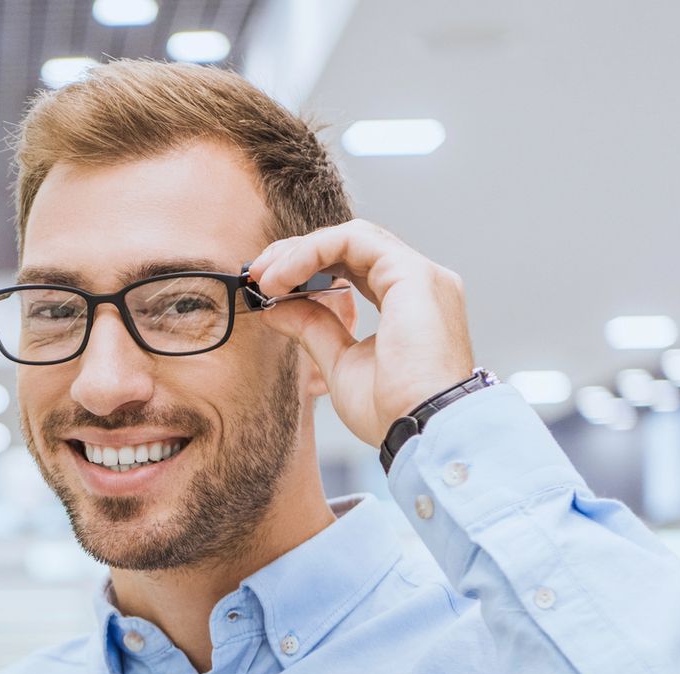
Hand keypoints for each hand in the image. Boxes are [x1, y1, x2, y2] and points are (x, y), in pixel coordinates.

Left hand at [247, 219, 476, 447]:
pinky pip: (353, 242)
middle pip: (351, 246)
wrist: (422, 430)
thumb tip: (276, 308)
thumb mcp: (340, 364)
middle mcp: (419, 282)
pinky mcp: (413, 274)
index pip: (353, 266)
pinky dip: (312, 252)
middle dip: (298, 254)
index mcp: (408, 303)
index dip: (307, 269)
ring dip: (300, 252)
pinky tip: (283, 277)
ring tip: (266, 279)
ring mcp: (421, 275)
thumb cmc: (390, 410)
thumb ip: (313, 330)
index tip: (266, 287)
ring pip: (351, 238)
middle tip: (258, 274)